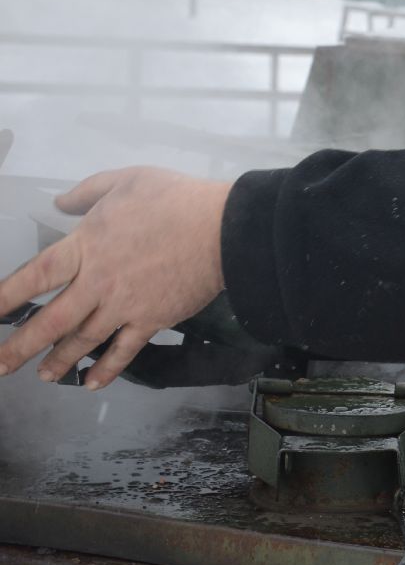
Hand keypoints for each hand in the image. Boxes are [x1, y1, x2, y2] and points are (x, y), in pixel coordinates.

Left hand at [0, 167, 232, 388]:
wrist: (224, 229)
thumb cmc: (175, 200)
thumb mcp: (127, 180)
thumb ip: (88, 192)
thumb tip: (60, 204)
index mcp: (85, 246)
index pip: (34, 277)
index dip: (5, 297)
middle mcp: (97, 283)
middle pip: (49, 321)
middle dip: (19, 347)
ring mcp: (124, 306)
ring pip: (82, 341)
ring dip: (58, 360)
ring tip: (42, 375)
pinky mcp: (151, 320)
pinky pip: (124, 351)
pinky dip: (106, 370)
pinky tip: (91, 384)